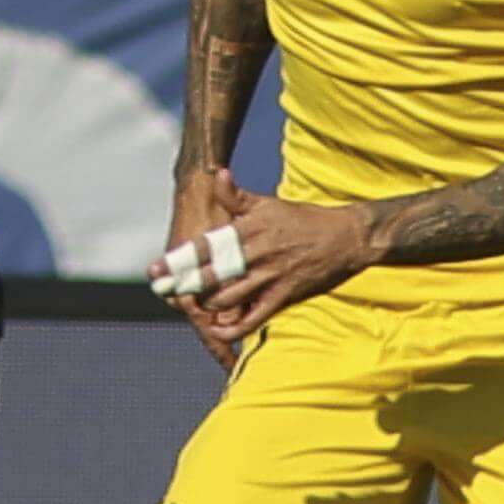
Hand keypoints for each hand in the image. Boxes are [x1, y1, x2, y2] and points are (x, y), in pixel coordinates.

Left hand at [157, 169, 374, 349]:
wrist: (347, 236)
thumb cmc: (304, 219)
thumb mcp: (268, 203)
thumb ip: (236, 196)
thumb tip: (216, 173)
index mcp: (248, 230)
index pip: (205, 246)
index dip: (178, 260)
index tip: (156, 270)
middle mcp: (256, 253)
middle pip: (210, 275)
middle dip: (183, 286)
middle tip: (164, 293)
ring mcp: (270, 277)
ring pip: (228, 297)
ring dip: (206, 305)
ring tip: (191, 306)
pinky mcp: (284, 296)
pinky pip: (253, 317)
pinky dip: (233, 327)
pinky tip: (217, 330)